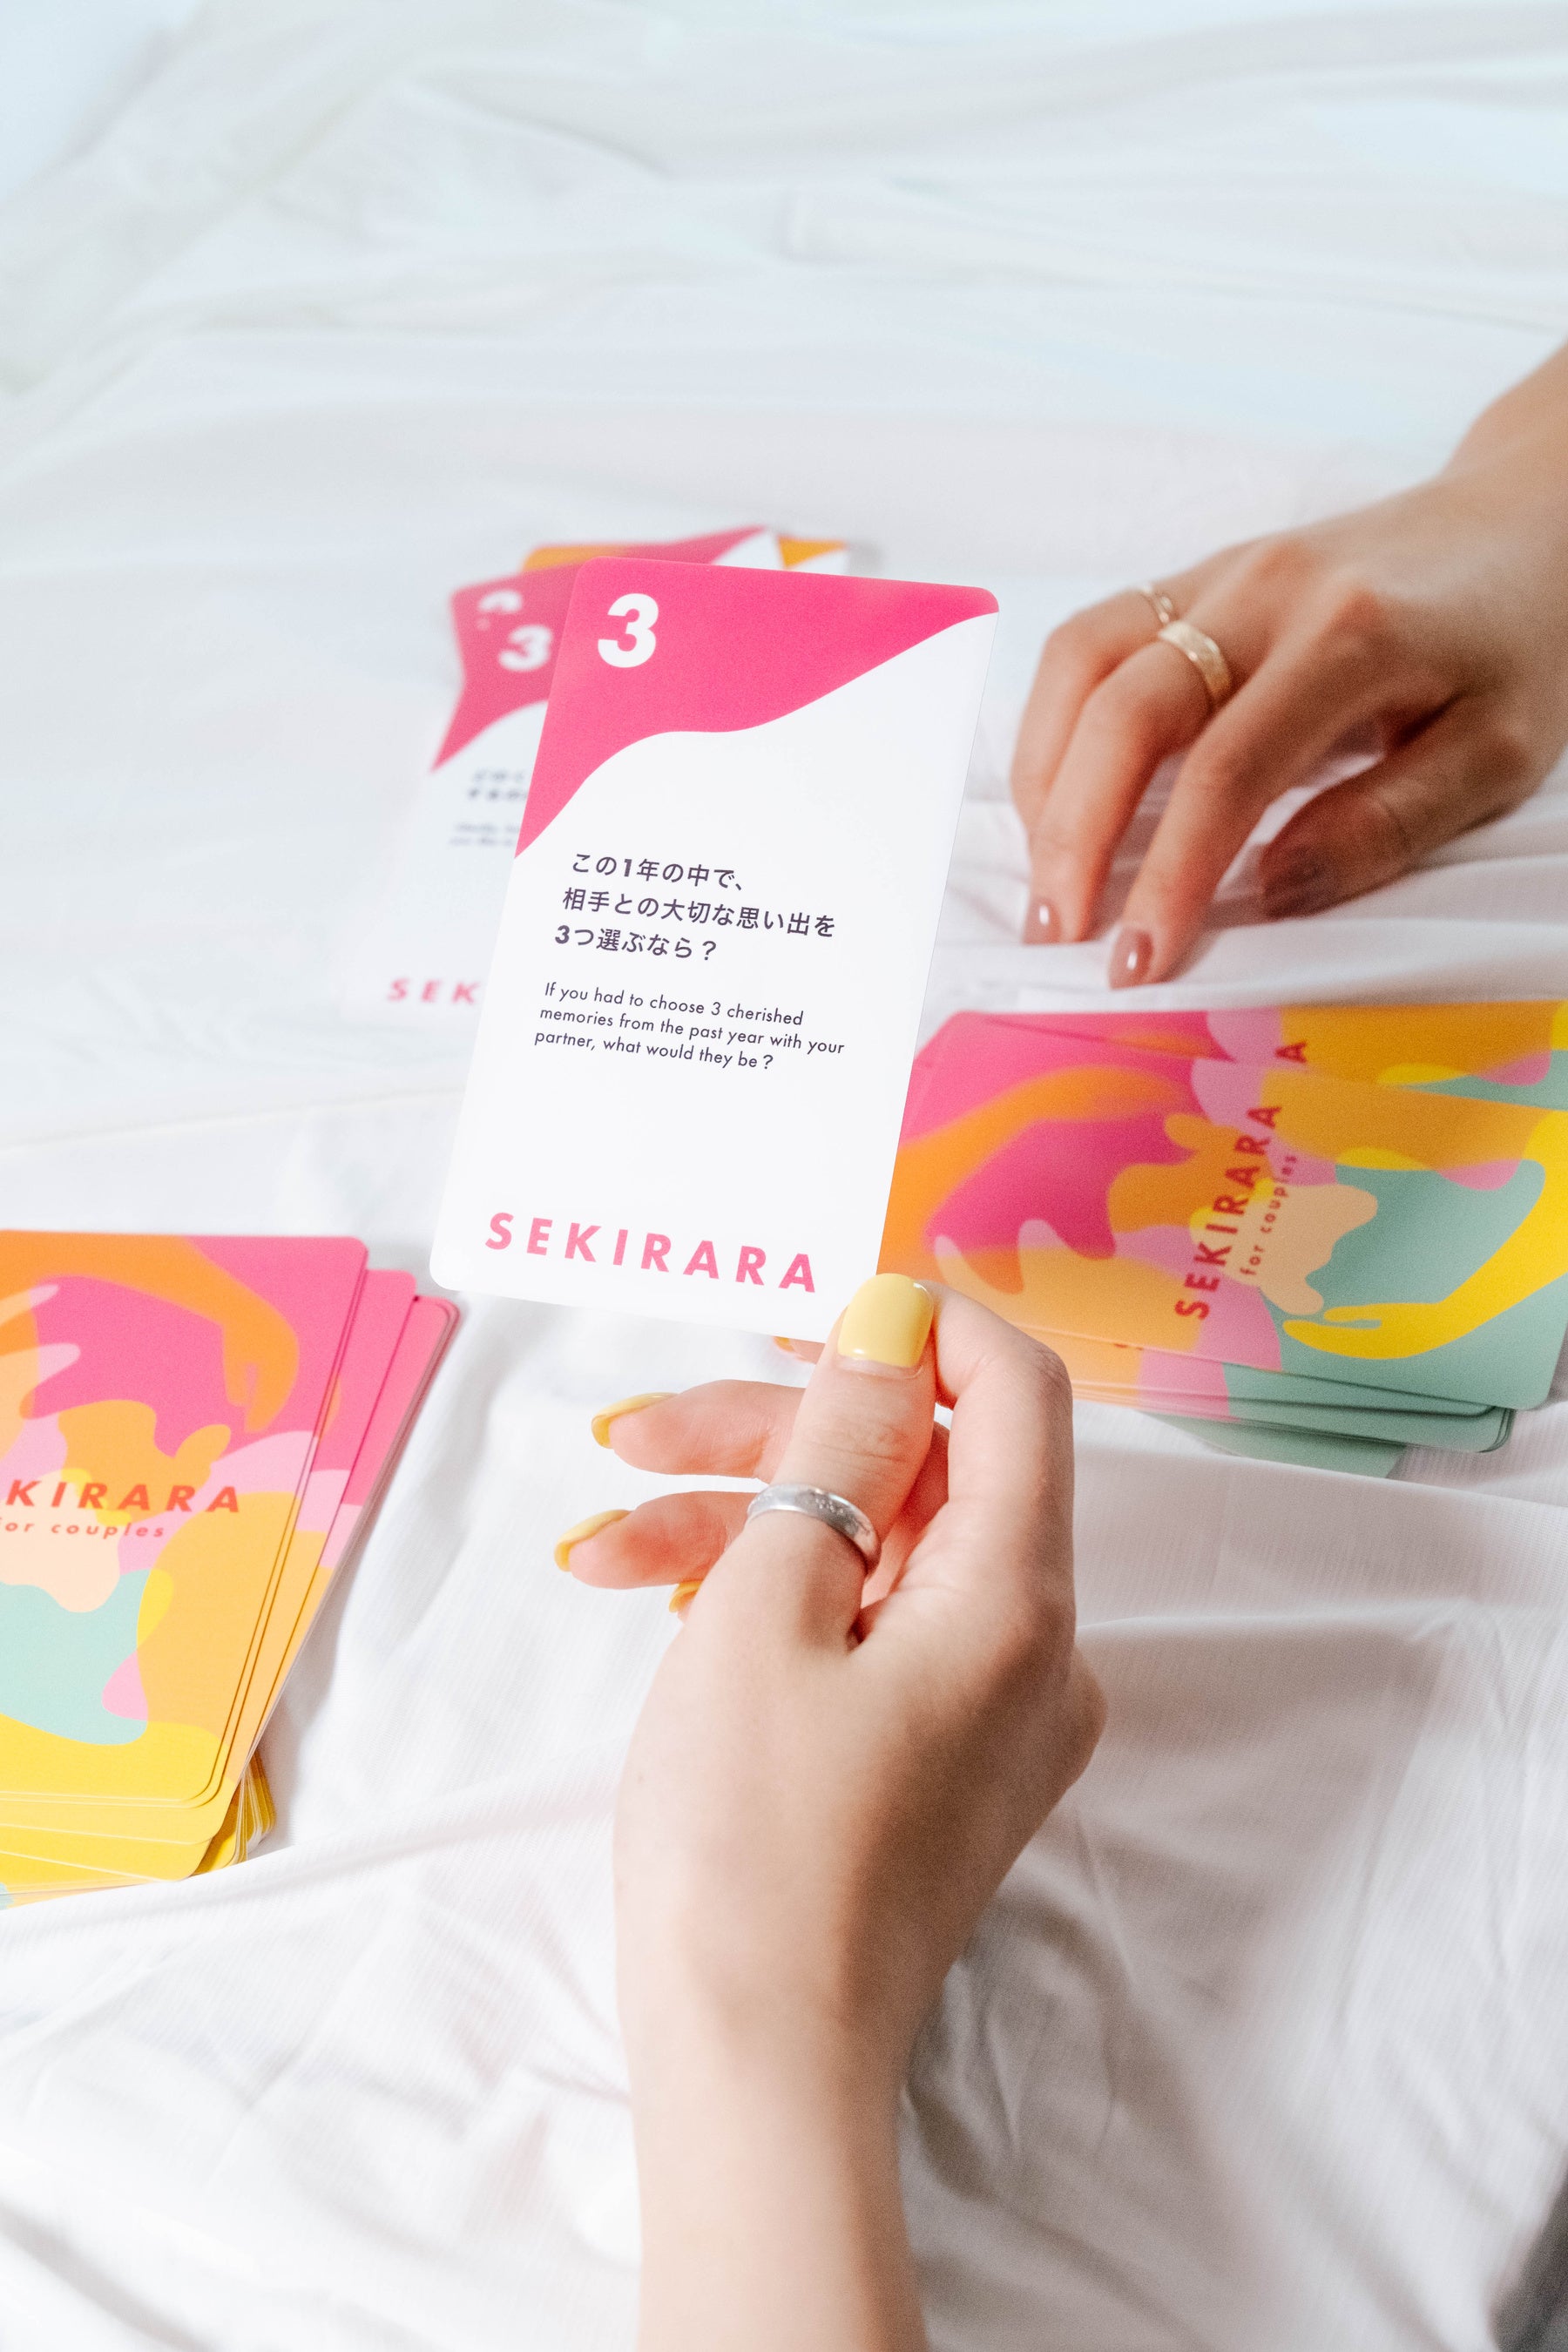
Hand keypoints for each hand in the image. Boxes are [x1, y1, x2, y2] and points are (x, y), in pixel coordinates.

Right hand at [558, 1276, 1102, 2351]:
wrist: (756, 2074)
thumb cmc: (748, 1842)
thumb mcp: (767, 1607)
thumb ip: (839, 1445)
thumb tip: (892, 1317)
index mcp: (1023, 1598)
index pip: (1018, 1392)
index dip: (916, 1324)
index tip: (795, 1309)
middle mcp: (1039, 1648)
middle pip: (926, 1472)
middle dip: (777, 1437)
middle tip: (633, 1435)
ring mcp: (995, 1712)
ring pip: (881, 1552)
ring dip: (746, 1523)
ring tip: (601, 1550)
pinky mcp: (943, 1760)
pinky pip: (876, 1632)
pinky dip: (779, 1601)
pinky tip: (668, 1600)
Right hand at [1012, 344, 1567, 984]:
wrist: (1526, 521)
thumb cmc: (1518, 646)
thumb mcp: (1499, 754)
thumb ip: (1387, 824)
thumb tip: (1272, 893)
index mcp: (1351, 636)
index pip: (1226, 770)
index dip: (1168, 876)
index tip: (1139, 960)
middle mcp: (1267, 590)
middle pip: (1124, 712)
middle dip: (1073, 837)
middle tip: (1058, 934)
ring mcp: (1221, 572)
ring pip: (1082, 664)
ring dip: (1045, 779)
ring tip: (1048, 875)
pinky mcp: (1194, 574)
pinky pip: (1090, 641)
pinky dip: (1054, 725)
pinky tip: (1061, 798)